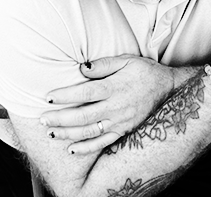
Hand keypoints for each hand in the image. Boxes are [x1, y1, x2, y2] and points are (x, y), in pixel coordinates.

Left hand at [39, 55, 178, 154]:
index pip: (85, 92)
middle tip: (43, 119)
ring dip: (68, 134)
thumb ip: (103, 65)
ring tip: (51, 133)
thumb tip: (80, 69)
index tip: (48, 96)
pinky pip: (103, 143)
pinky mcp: (124, 131)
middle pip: (83, 115)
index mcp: (115, 87)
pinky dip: (86, 148)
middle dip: (60, 118)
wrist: (168, 88)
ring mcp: (120, 121)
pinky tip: (71, 149)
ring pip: (89, 131)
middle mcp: (116, 106)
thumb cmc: (144, 71)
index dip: (65, 95)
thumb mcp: (126, 60)